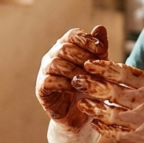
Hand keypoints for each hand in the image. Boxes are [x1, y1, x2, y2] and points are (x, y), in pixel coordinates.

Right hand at [36, 26, 108, 142]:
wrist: (82, 115)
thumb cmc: (91, 88)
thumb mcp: (99, 68)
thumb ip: (99, 49)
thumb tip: (100, 27)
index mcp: (66, 48)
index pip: (72, 35)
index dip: (86, 40)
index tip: (102, 49)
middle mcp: (53, 57)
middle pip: (64, 47)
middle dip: (82, 56)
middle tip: (95, 68)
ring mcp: (45, 72)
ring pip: (56, 63)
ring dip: (74, 70)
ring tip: (88, 80)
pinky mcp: (41, 89)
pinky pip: (49, 81)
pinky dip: (64, 83)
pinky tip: (75, 88)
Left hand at [73, 41, 143, 142]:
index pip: (125, 74)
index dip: (105, 68)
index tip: (89, 63)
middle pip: (113, 93)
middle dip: (92, 85)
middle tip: (74, 79)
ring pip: (112, 115)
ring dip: (95, 108)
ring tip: (80, 102)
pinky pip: (120, 136)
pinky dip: (106, 130)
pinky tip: (95, 124)